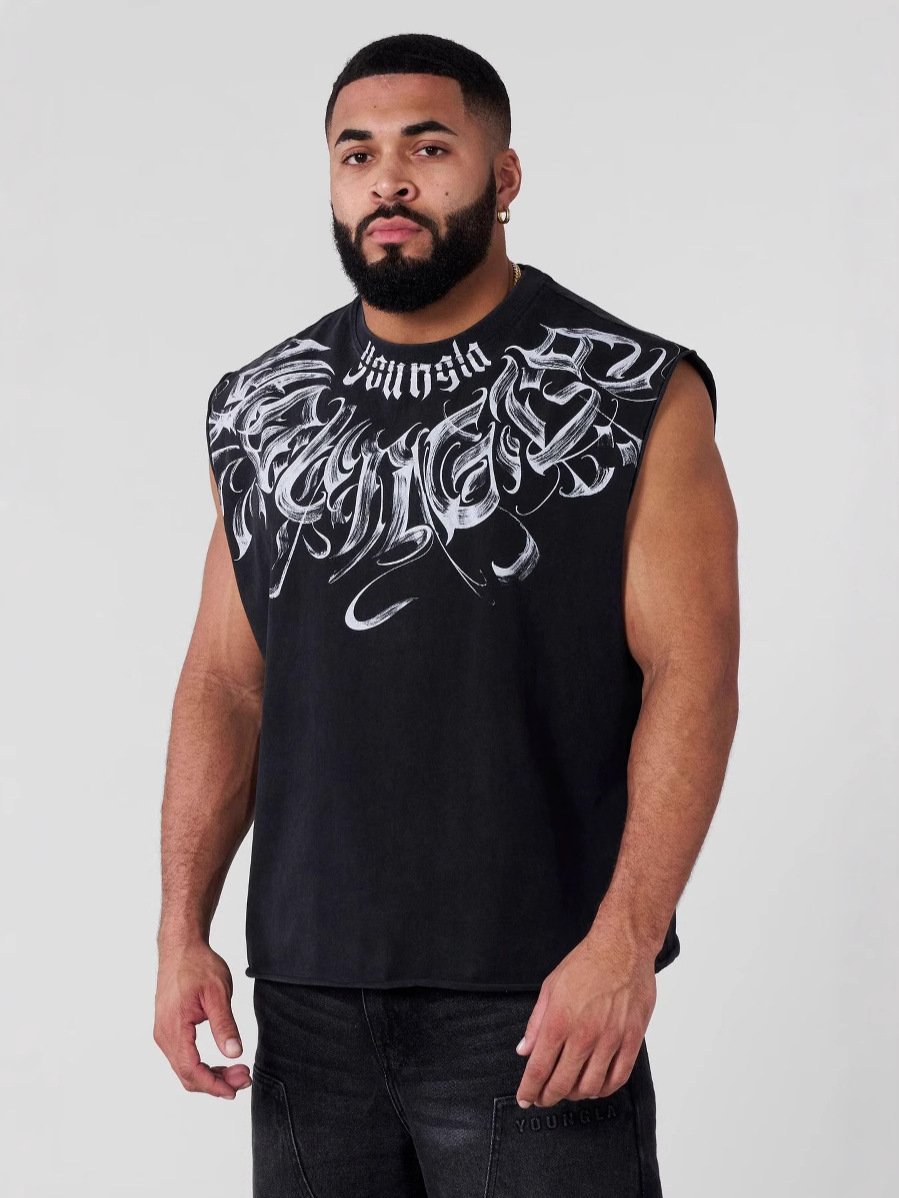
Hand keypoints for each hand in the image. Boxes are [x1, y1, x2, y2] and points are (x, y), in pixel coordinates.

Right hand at [154, 941, 251, 1098]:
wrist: (181, 947)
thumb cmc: (197, 965)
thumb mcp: (217, 992)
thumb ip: (224, 1024)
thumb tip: (235, 1053)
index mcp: (174, 1027)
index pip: (191, 1070)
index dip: (214, 1085)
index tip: (235, 1090)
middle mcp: (164, 1035)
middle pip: (187, 1075)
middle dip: (216, 1083)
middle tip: (244, 1077)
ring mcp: (164, 1033)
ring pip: (184, 1069)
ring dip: (210, 1075)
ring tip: (237, 1071)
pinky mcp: (168, 1029)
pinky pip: (183, 1057)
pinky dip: (201, 1066)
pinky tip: (220, 1063)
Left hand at [514, 918, 656, 1107]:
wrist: (622, 948)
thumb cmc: (585, 964)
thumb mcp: (550, 987)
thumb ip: (536, 1022)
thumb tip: (524, 1050)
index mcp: (559, 1021)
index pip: (539, 1068)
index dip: (529, 1089)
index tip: (525, 1099)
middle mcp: (584, 1035)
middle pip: (562, 1083)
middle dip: (548, 1096)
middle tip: (543, 1098)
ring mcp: (610, 1039)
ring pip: (590, 1086)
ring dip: (575, 1095)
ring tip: (568, 1091)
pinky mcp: (631, 1039)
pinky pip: (618, 1078)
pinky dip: (604, 1089)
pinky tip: (596, 1087)